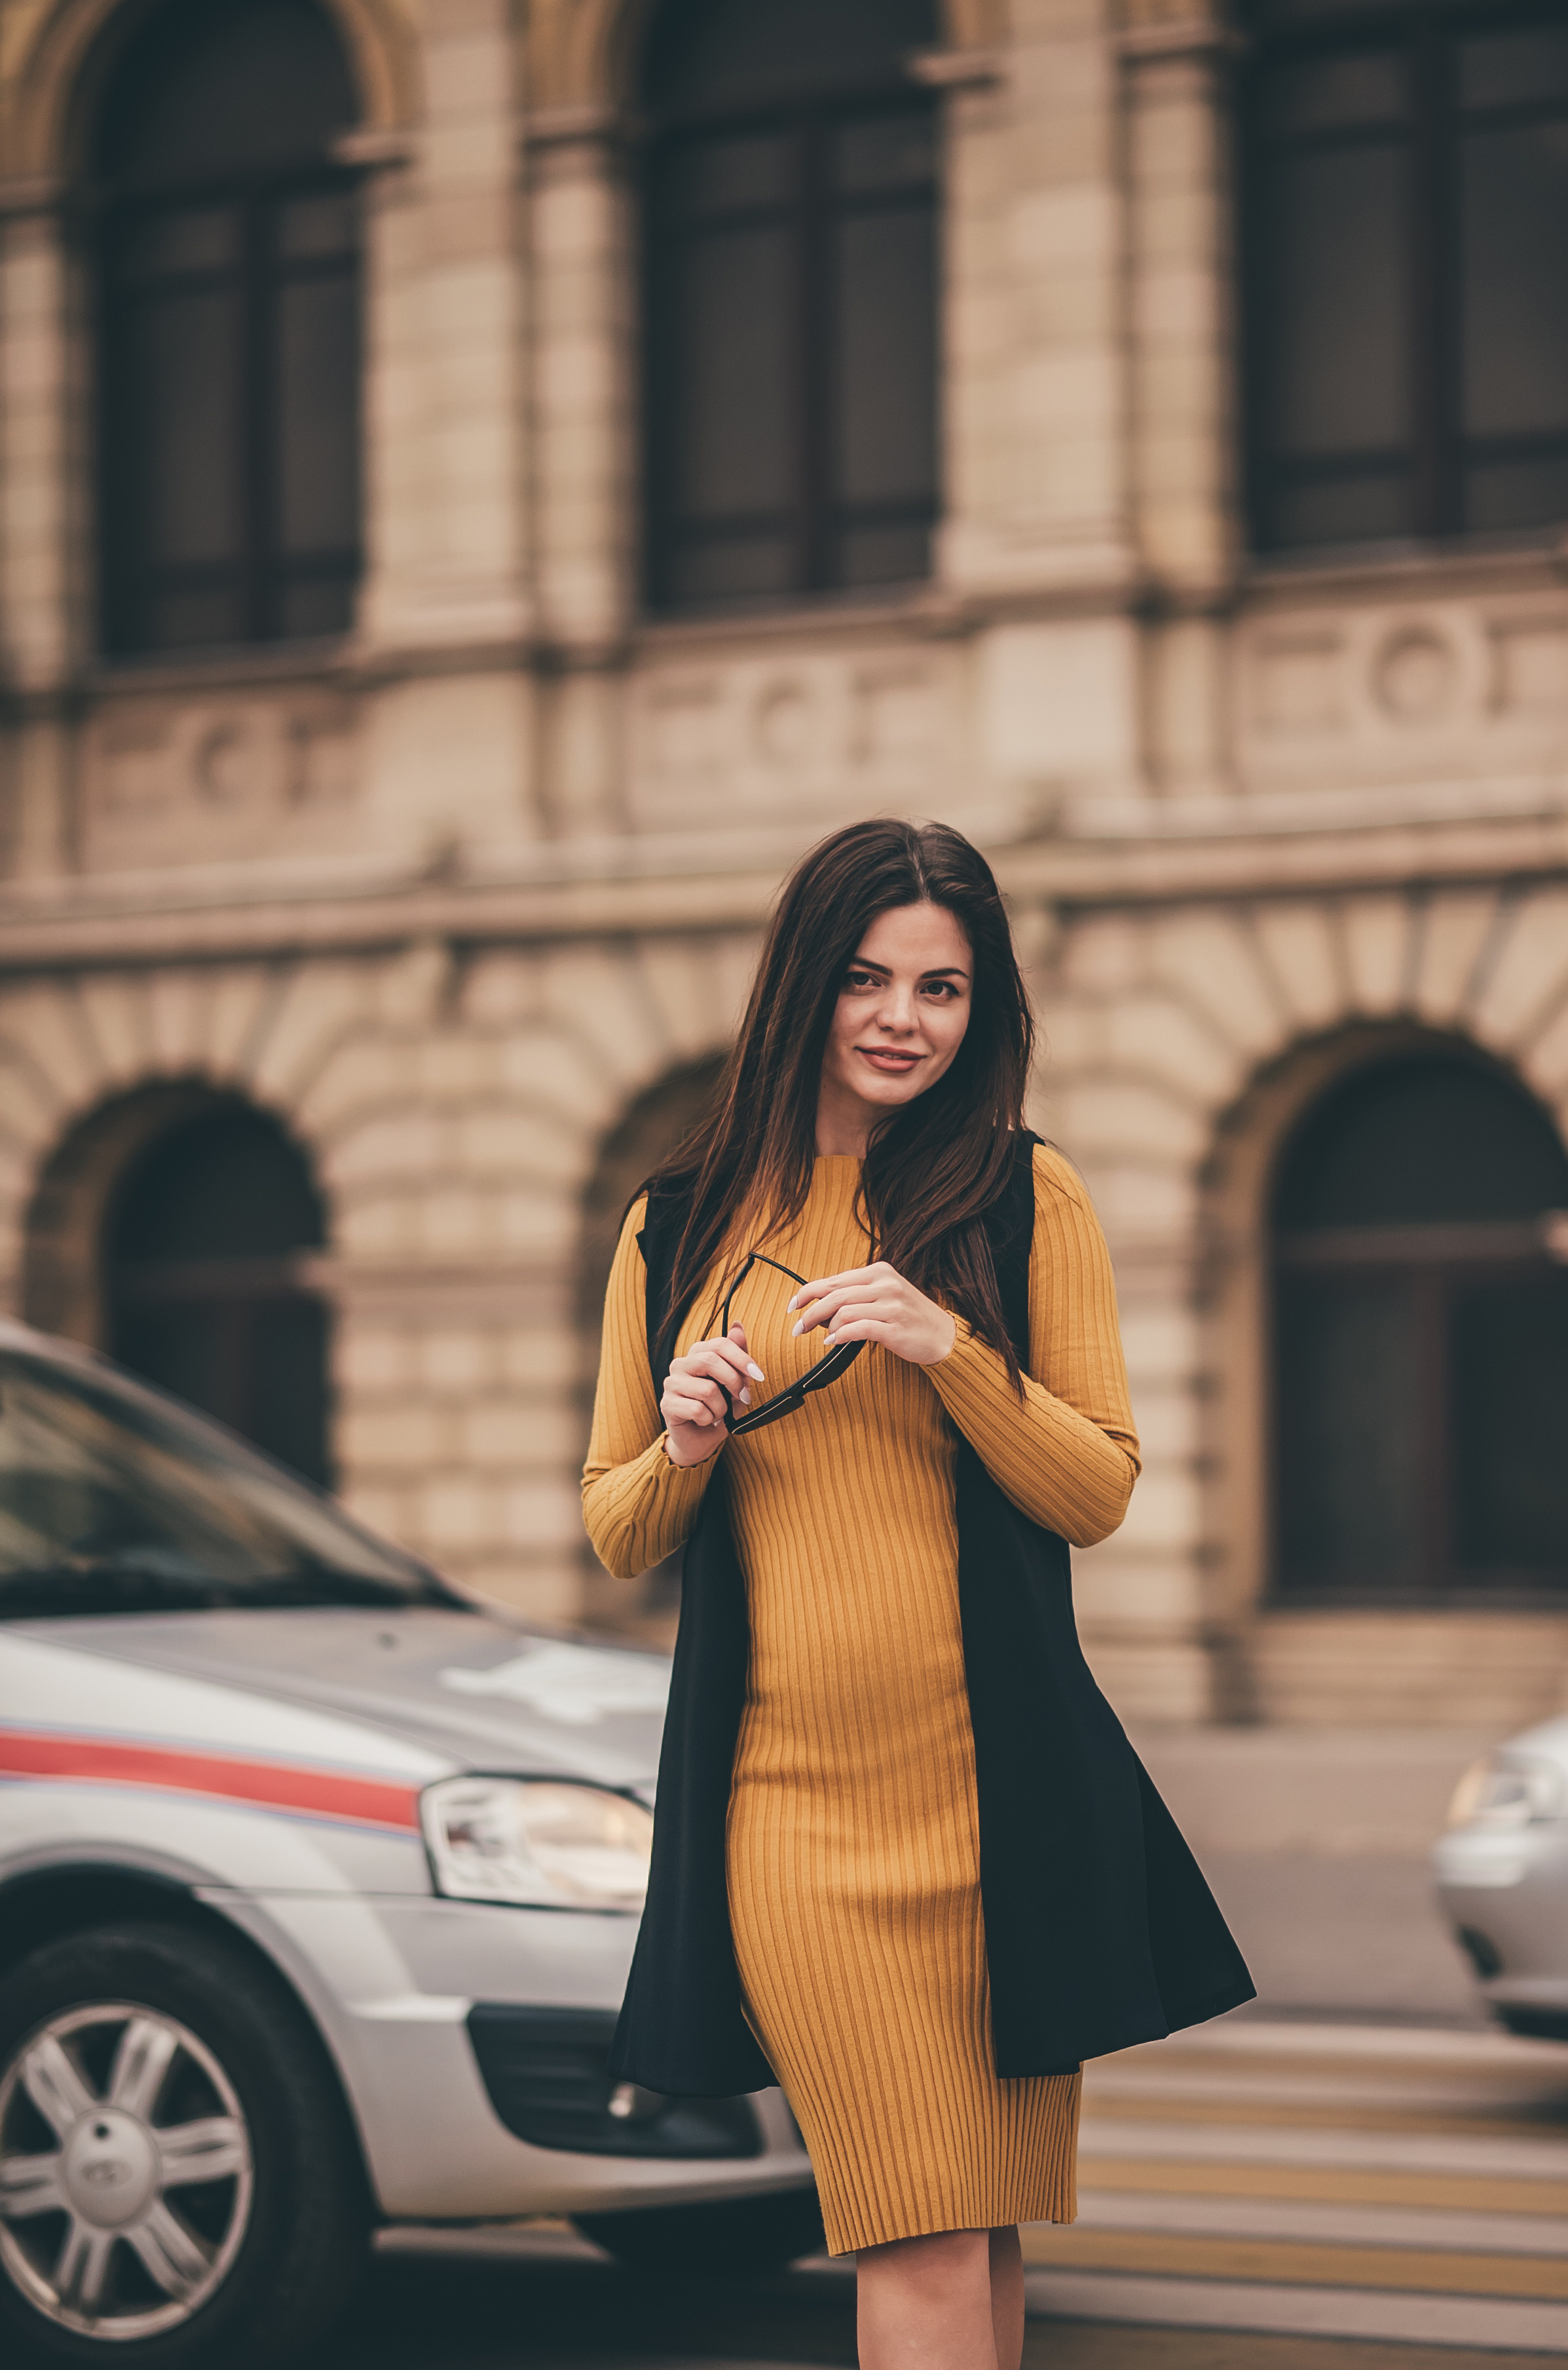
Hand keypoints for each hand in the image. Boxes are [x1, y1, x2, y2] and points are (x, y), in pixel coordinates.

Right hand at [661, 1324, 763, 1467]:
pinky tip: (705, 1421)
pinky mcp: (667, 1404)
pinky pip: (698, 1410)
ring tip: (718, 1413)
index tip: (758, 1375)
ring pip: (707, 1390)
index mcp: (697, 1354)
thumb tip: (738, 1326)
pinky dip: (709, 1420)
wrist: (700, 1440)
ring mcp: (671, 1383)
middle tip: (742, 1398)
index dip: (741, 1358)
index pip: (719, 1344)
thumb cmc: (718, 1408)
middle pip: (711, 1361)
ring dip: (721, 1408)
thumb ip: (737, 1357)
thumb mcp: (734, 1383)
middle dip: (734, 1382)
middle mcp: (681, 1364)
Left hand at [788, 1262, 955, 1366]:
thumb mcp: (884, 1295)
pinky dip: (841, 1335)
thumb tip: (819, 1307)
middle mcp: (885, 1284)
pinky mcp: (895, 1327)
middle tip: (797, 1328)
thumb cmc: (909, 1316)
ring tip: (821, 1337)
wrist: (944, 1335)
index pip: (834, 1279)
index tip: (793, 1305)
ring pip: (844, 1311)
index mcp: (879, 1271)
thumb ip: (856, 1296)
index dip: (808, 1292)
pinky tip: (833, 1342)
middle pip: (835, 1295)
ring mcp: (892, 1305)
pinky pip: (859, 1329)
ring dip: (825, 1327)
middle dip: (810, 1312)